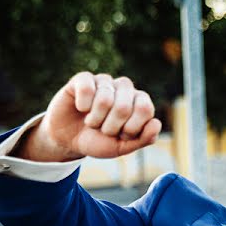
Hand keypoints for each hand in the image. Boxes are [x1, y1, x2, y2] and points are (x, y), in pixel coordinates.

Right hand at [16, 72, 160, 161]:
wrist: (68, 140)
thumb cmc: (99, 141)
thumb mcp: (122, 147)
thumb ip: (144, 139)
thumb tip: (156, 123)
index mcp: (140, 102)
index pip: (145, 110)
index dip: (131, 128)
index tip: (122, 135)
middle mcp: (125, 88)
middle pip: (124, 106)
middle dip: (111, 127)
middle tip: (104, 130)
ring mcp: (105, 81)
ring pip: (105, 99)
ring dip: (95, 120)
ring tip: (92, 122)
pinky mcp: (83, 79)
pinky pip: (86, 88)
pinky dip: (82, 105)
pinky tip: (81, 108)